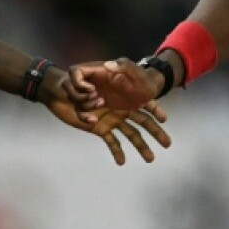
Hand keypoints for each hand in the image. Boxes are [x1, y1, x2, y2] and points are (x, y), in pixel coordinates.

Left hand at [43, 70, 170, 164]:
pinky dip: (117, 152)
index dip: (155, 110)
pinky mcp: (101, 128)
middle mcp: (121, 109)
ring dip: (141, 147)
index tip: (164, 119)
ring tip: (151, 159)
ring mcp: (112, 119)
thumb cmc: (76, 79)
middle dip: (156, 133)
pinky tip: (121, 162)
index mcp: (123, 96)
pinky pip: (112, 141)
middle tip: (167, 144)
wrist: (61, 91)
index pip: (145, 103)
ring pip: (131, 135)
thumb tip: (110, 67)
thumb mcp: (90, 69)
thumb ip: (102, 68)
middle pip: (143, 122)